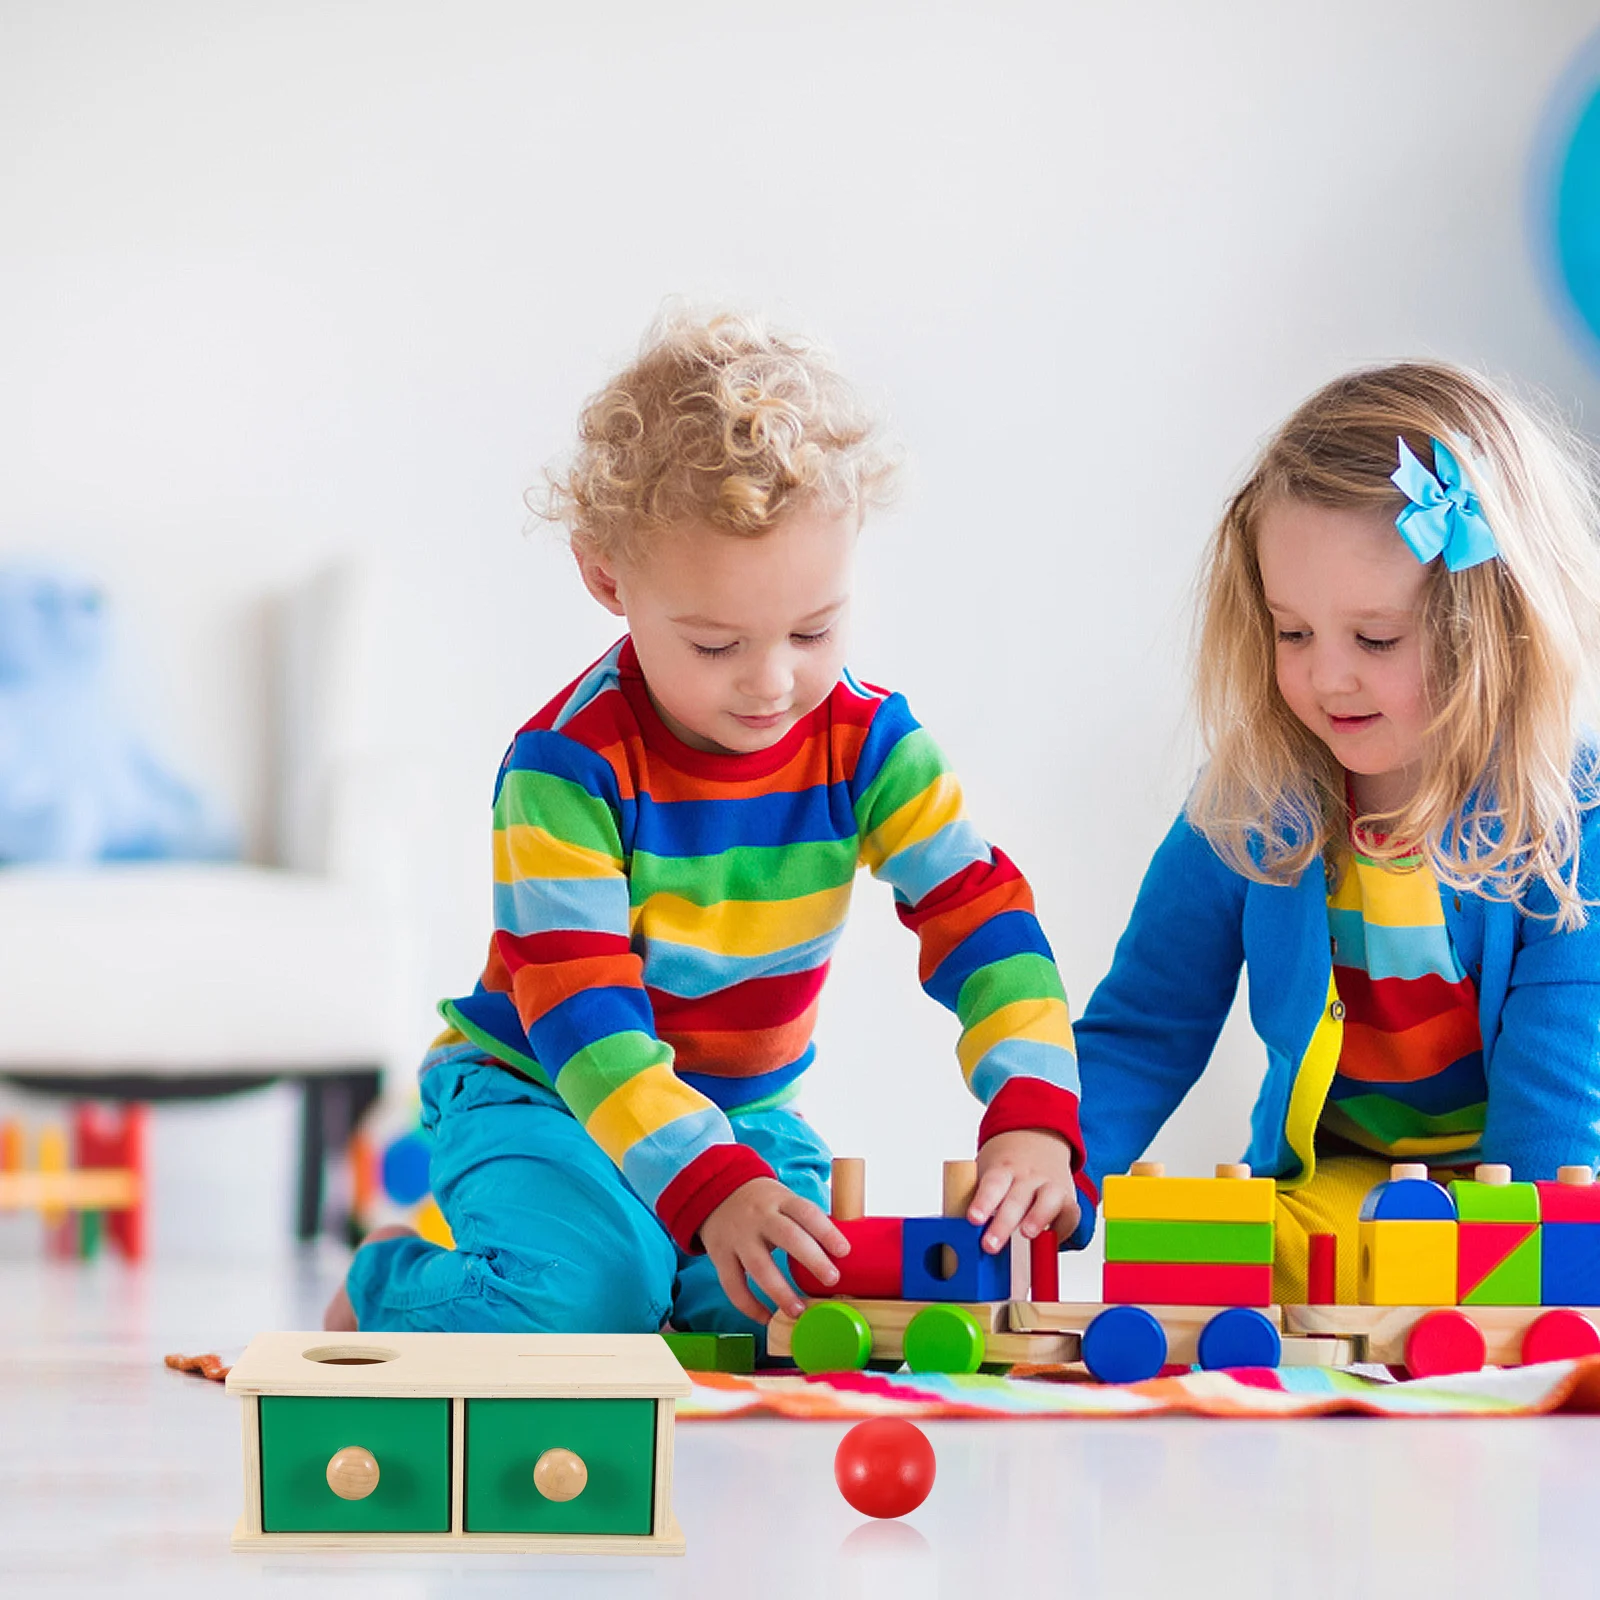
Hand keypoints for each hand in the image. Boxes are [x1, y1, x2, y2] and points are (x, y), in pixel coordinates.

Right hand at [698, 1178, 851, 1322]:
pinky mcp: (720, 1255)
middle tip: (831, 1280)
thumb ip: (805, 1220)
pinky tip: (767, 1318)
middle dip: (812, 1259)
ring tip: (799, 1311)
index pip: (806, 1212)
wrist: (716, 1191)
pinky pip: (733, 1285)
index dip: (826, 1231)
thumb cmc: (763, 1202)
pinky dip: (749, 1306)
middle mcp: (759, 1217)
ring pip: (759, 1266)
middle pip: (787, 1237)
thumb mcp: (784, 1198)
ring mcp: (738, 1237)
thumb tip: (841, 1252)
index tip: (844, 1251)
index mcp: (780, 1200)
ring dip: (780, 1292)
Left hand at [969, 1129, 1080, 1253]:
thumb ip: (972, 1199)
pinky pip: (1069, 1214)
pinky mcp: (1068, 1200)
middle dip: (1003, 1223)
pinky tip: (1051, 1240)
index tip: (973, 1219)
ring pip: (1047, 1200)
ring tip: (1026, 1234)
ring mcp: (1049, 1185)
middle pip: (1016, 1199)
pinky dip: (1062, 1228)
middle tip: (989, 1245)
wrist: (1037, 1139)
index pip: (992, 1184)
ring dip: (1037, 1217)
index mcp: (1002, 1169)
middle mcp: (1027, 1176)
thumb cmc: (1005, 1168)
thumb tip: (949, 1231)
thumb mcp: (985, 1173)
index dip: (983, 1202)